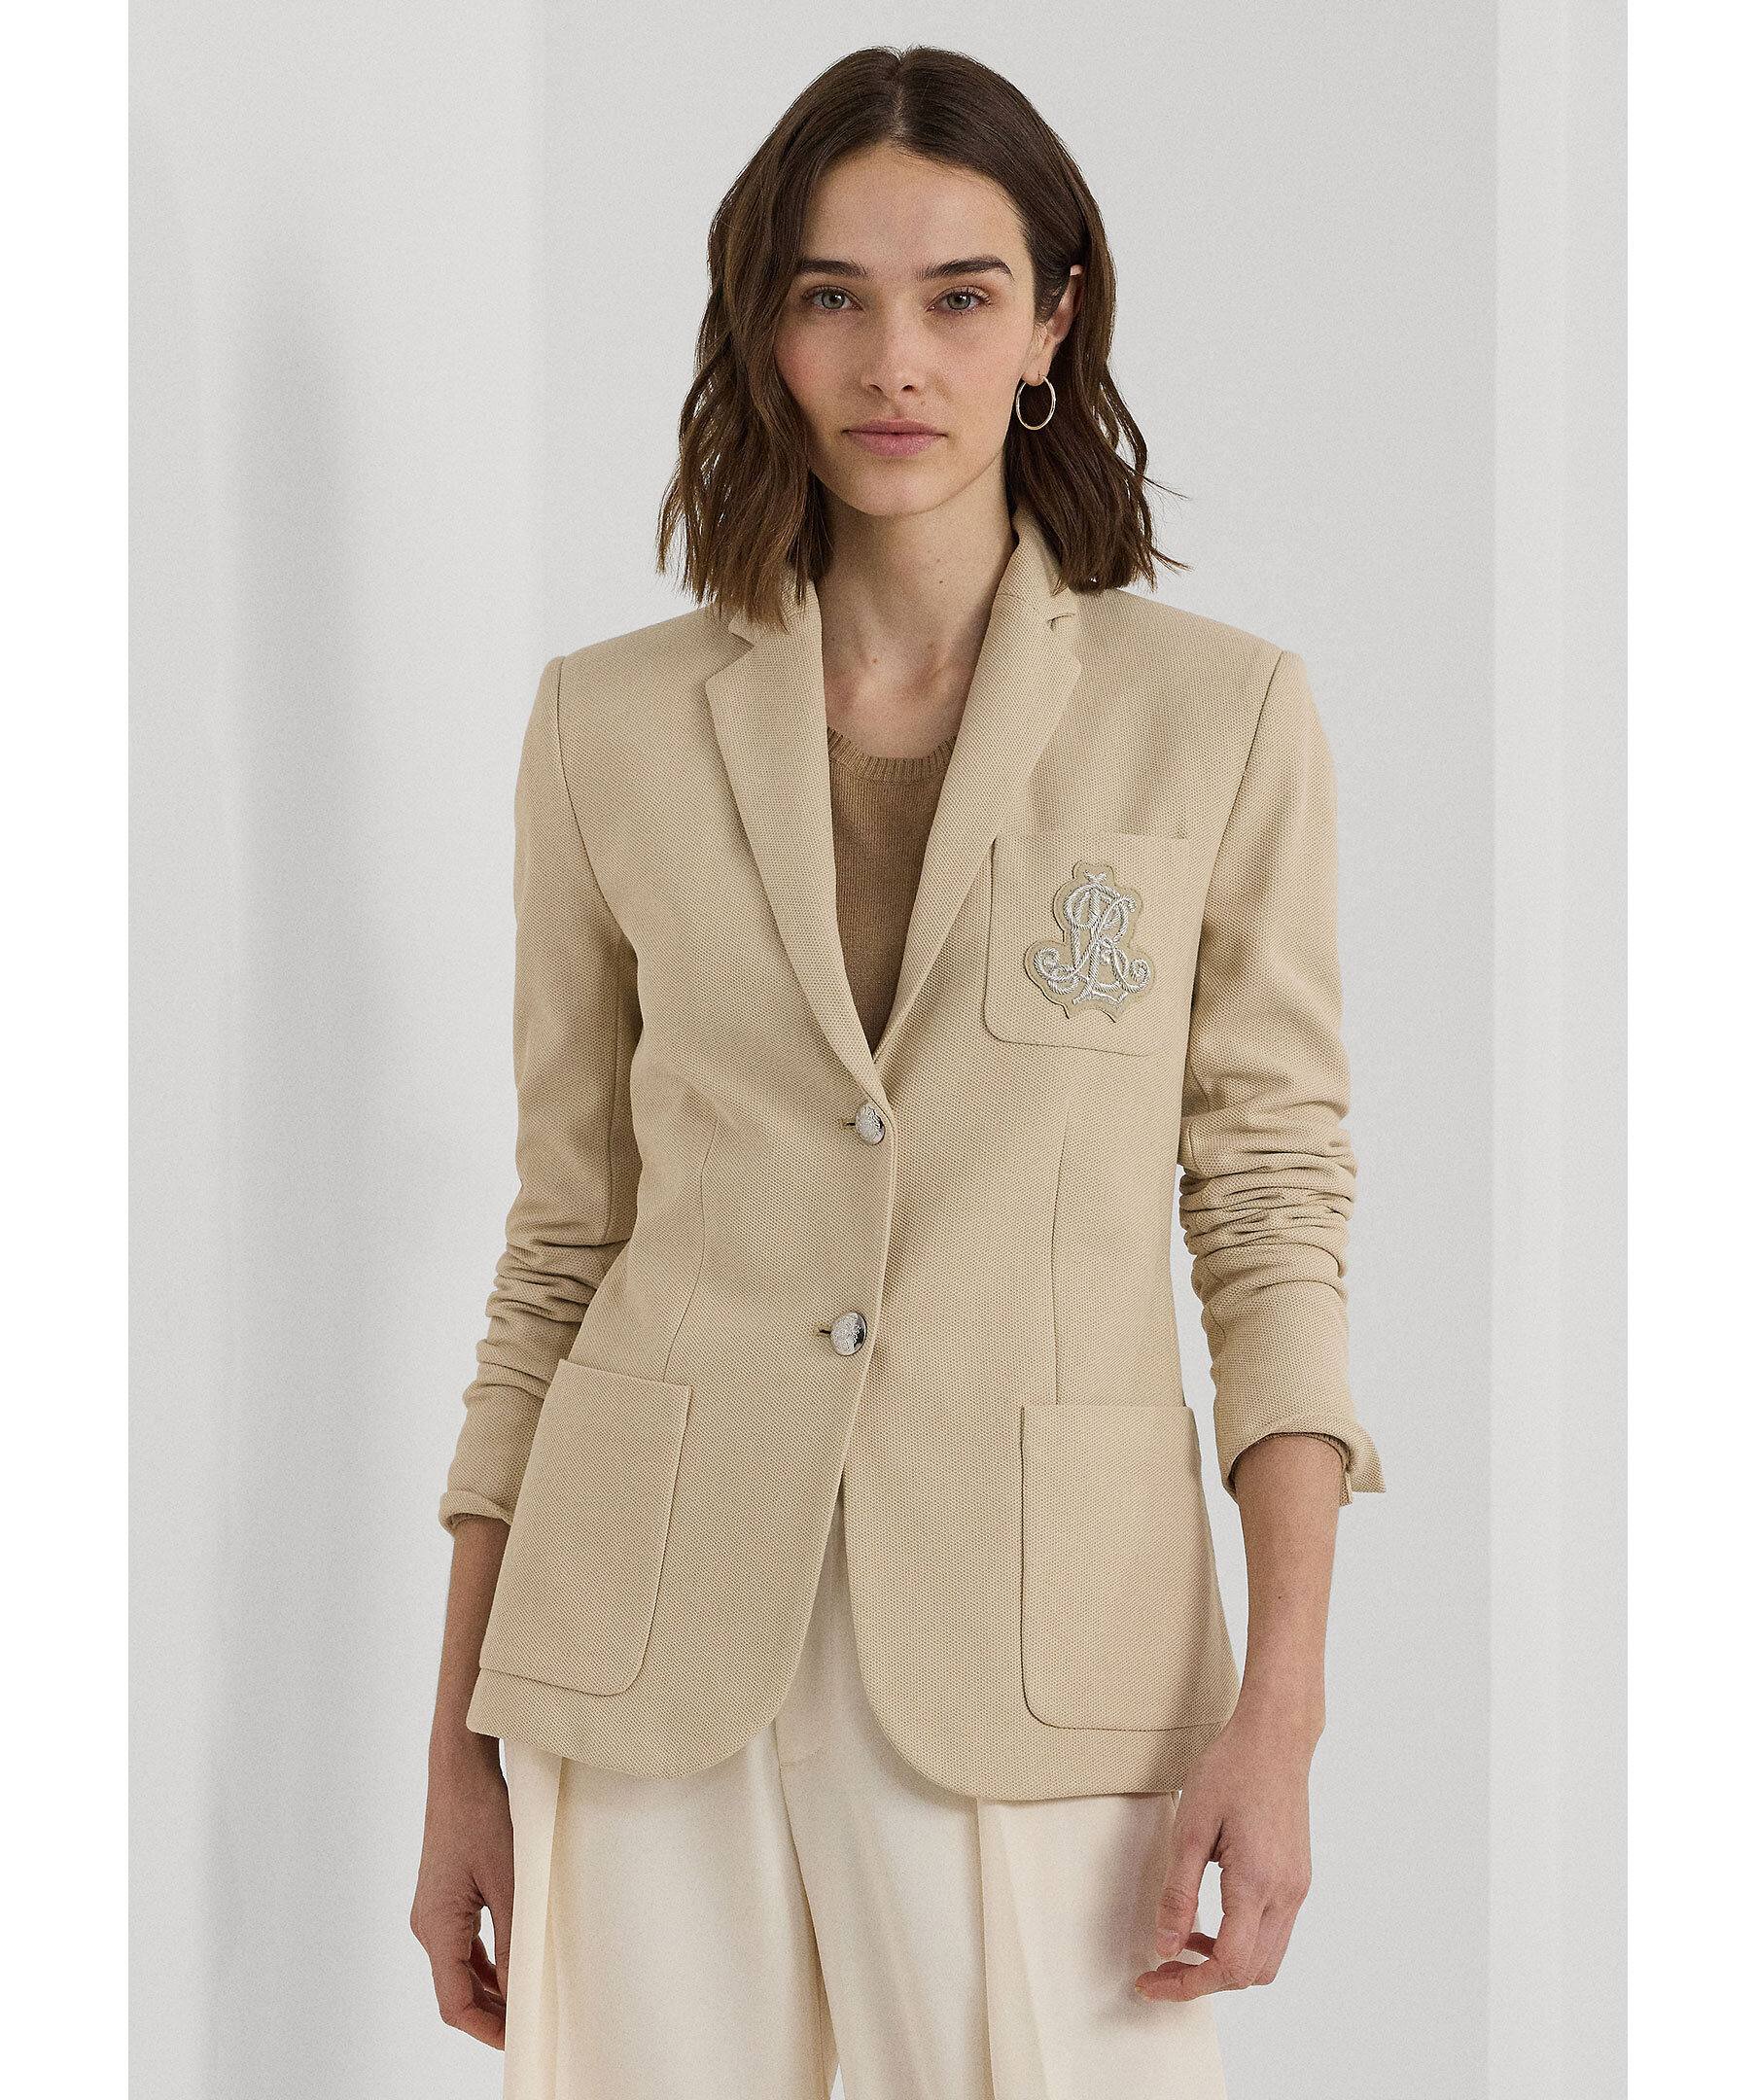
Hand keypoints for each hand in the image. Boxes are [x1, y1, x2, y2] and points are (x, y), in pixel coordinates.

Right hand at [410, 1736, 515, 2047]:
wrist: (460, 1772)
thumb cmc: (482, 1817)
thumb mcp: (509, 1881)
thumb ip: (515, 1939)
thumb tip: (523, 1990)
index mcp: (437, 1927)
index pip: (454, 2003)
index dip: (486, 2029)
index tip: (519, 2041)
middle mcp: (428, 1926)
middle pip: (455, 1991)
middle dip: (492, 2014)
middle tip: (530, 2026)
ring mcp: (433, 1913)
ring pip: (459, 1970)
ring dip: (491, 1989)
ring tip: (528, 2001)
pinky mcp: (443, 1899)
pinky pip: (462, 1946)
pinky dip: (486, 1963)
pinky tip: (514, 1965)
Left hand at [1134, 1705, 1317, 2001]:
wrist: (1276, 1737)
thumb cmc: (1231, 1769)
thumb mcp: (1190, 1827)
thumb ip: (1178, 1894)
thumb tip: (1164, 1947)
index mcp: (1257, 1881)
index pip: (1229, 1965)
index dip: (1187, 1985)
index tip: (1152, 1981)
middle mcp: (1286, 1893)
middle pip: (1250, 1974)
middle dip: (1204, 1981)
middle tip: (1162, 1967)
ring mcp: (1297, 1888)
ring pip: (1266, 1960)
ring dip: (1225, 1964)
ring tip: (1184, 1942)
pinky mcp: (1298, 1879)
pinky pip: (1274, 1932)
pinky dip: (1242, 1942)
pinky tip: (1212, 1919)